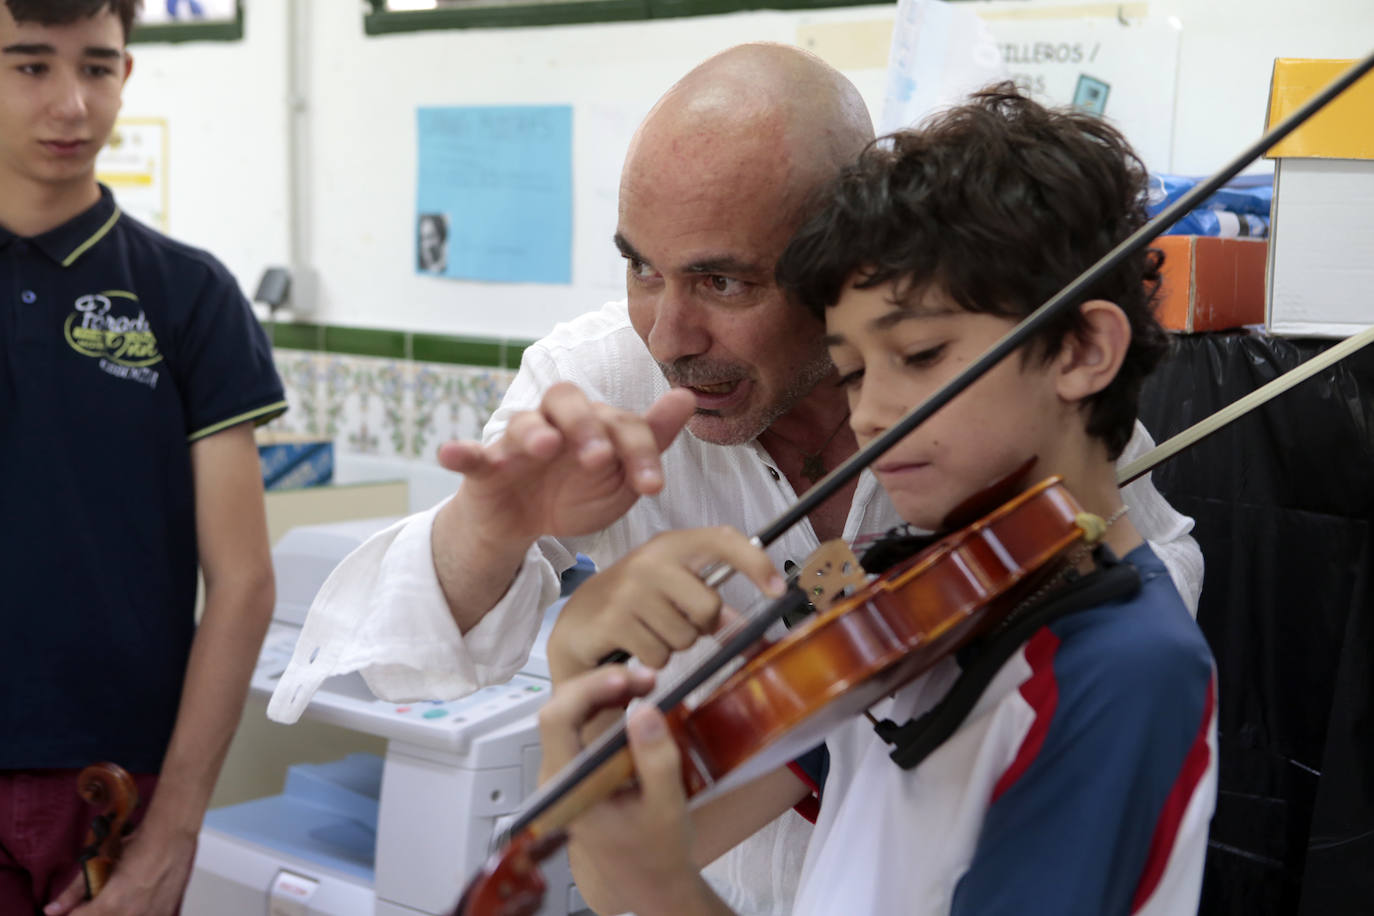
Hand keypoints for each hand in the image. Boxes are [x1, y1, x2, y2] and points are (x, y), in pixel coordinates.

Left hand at [45, 825, 194, 915]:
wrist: (173, 836)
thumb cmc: (136, 846)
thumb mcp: (101, 863)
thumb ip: (74, 891)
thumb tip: (50, 911)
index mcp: (110, 904)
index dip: (76, 912)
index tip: (78, 907)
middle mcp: (129, 915)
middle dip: (95, 912)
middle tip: (100, 899)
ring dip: (114, 911)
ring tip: (119, 898)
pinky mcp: (164, 914)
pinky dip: (133, 912)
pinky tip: (136, 901)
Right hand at [438, 383, 695, 546]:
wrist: (526, 525)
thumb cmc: (578, 492)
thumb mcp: (621, 476)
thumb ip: (651, 439)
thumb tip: (687, 397)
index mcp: (594, 422)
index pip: (620, 423)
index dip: (640, 452)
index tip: (653, 487)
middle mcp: (555, 422)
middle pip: (566, 399)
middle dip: (585, 425)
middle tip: (598, 459)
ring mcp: (517, 442)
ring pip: (522, 422)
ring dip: (533, 432)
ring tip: (545, 447)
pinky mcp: (484, 467)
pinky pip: (469, 454)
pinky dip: (459, 452)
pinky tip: (449, 453)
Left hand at [537, 667, 708, 915]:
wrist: (649, 882)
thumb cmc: (656, 853)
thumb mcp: (667, 806)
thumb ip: (656, 760)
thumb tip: (644, 710)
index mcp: (568, 790)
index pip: (557, 721)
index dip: (588, 690)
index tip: (626, 679)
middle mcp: (556, 778)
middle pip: (560, 709)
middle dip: (601, 684)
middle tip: (645, 679)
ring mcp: (564, 773)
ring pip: (569, 713)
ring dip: (604, 692)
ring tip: (644, 686)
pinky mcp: (576, 769)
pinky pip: (581, 726)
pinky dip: (606, 706)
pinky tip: (632, 701)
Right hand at [547, 526, 784, 681]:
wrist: (578, 621)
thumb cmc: (633, 602)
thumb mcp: (670, 591)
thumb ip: (706, 603)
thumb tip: (744, 628)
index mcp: (671, 545)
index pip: (721, 539)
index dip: (754, 561)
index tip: (777, 589)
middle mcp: (651, 560)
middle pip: (709, 607)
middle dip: (699, 626)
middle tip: (677, 622)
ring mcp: (630, 589)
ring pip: (685, 637)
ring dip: (673, 645)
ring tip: (650, 631)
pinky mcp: (614, 619)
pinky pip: (660, 655)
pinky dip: (654, 660)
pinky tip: (635, 644)